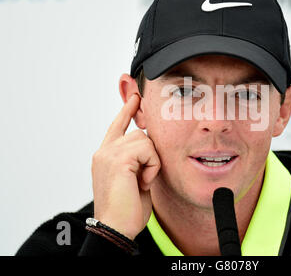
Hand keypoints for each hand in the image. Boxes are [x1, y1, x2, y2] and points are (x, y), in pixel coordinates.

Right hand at [91, 93, 160, 239]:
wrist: (117, 227)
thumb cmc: (127, 209)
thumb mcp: (134, 178)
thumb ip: (137, 160)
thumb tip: (149, 147)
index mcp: (106, 156)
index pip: (117, 126)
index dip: (127, 110)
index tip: (135, 96)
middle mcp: (104, 152)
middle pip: (138, 133)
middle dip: (150, 154)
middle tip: (144, 178)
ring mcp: (108, 154)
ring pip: (144, 140)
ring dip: (151, 161)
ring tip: (142, 181)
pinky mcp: (117, 159)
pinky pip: (148, 150)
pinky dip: (153, 166)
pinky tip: (143, 182)